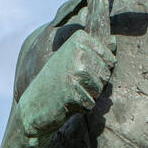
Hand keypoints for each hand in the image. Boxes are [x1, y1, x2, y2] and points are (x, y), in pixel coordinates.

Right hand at [18, 0, 115, 142]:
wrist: (33, 104)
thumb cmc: (57, 82)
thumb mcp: (74, 60)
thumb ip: (94, 52)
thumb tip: (114, 41)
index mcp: (79, 39)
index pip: (110, 60)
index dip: (99, 72)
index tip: (79, 70)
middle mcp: (77, 52)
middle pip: (106, 75)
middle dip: (94, 85)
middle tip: (73, 84)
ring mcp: (74, 71)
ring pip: (100, 89)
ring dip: (88, 96)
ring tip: (69, 92)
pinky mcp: (72, 91)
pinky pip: (91, 103)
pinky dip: (81, 107)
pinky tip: (66, 102)